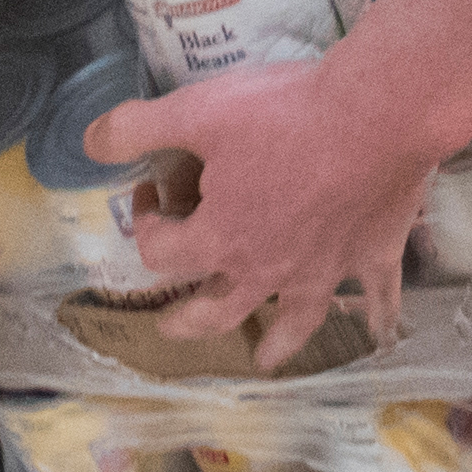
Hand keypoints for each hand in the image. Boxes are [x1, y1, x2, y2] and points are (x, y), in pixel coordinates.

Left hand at [88, 38, 456, 364]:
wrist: (378, 113)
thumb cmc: (284, 112)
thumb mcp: (197, 109)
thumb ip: (137, 128)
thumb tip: (88, 142)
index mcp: (219, 239)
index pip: (162, 252)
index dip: (144, 224)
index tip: (149, 190)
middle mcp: (266, 268)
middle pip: (218, 309)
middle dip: (191, 320)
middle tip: (173, 326)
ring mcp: (323, 268)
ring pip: (295, 320)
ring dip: (278, 343)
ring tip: (266, 362)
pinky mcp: (374, 254)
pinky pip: (378, 295)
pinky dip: (381, 316)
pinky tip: (383, 332)